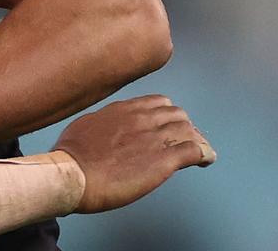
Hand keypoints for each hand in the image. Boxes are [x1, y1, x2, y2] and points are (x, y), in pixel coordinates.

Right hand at [54, 95, 215, 213]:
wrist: (74, 174)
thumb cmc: (72, 154)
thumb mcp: (86, 124)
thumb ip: (104, 122)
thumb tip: (108, 125)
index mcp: (123, 109)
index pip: (157, 103)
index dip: (166, 115)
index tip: (166, 126)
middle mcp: (142, 119)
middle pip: (177, 114)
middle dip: (183, 127)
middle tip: (183, 141)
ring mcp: (155, 138)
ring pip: (189, 130)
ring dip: (194, 140)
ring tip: (197, 152)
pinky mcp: (164, 160)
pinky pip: (196, 151)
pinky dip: (204, 155)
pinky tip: (205, 161)